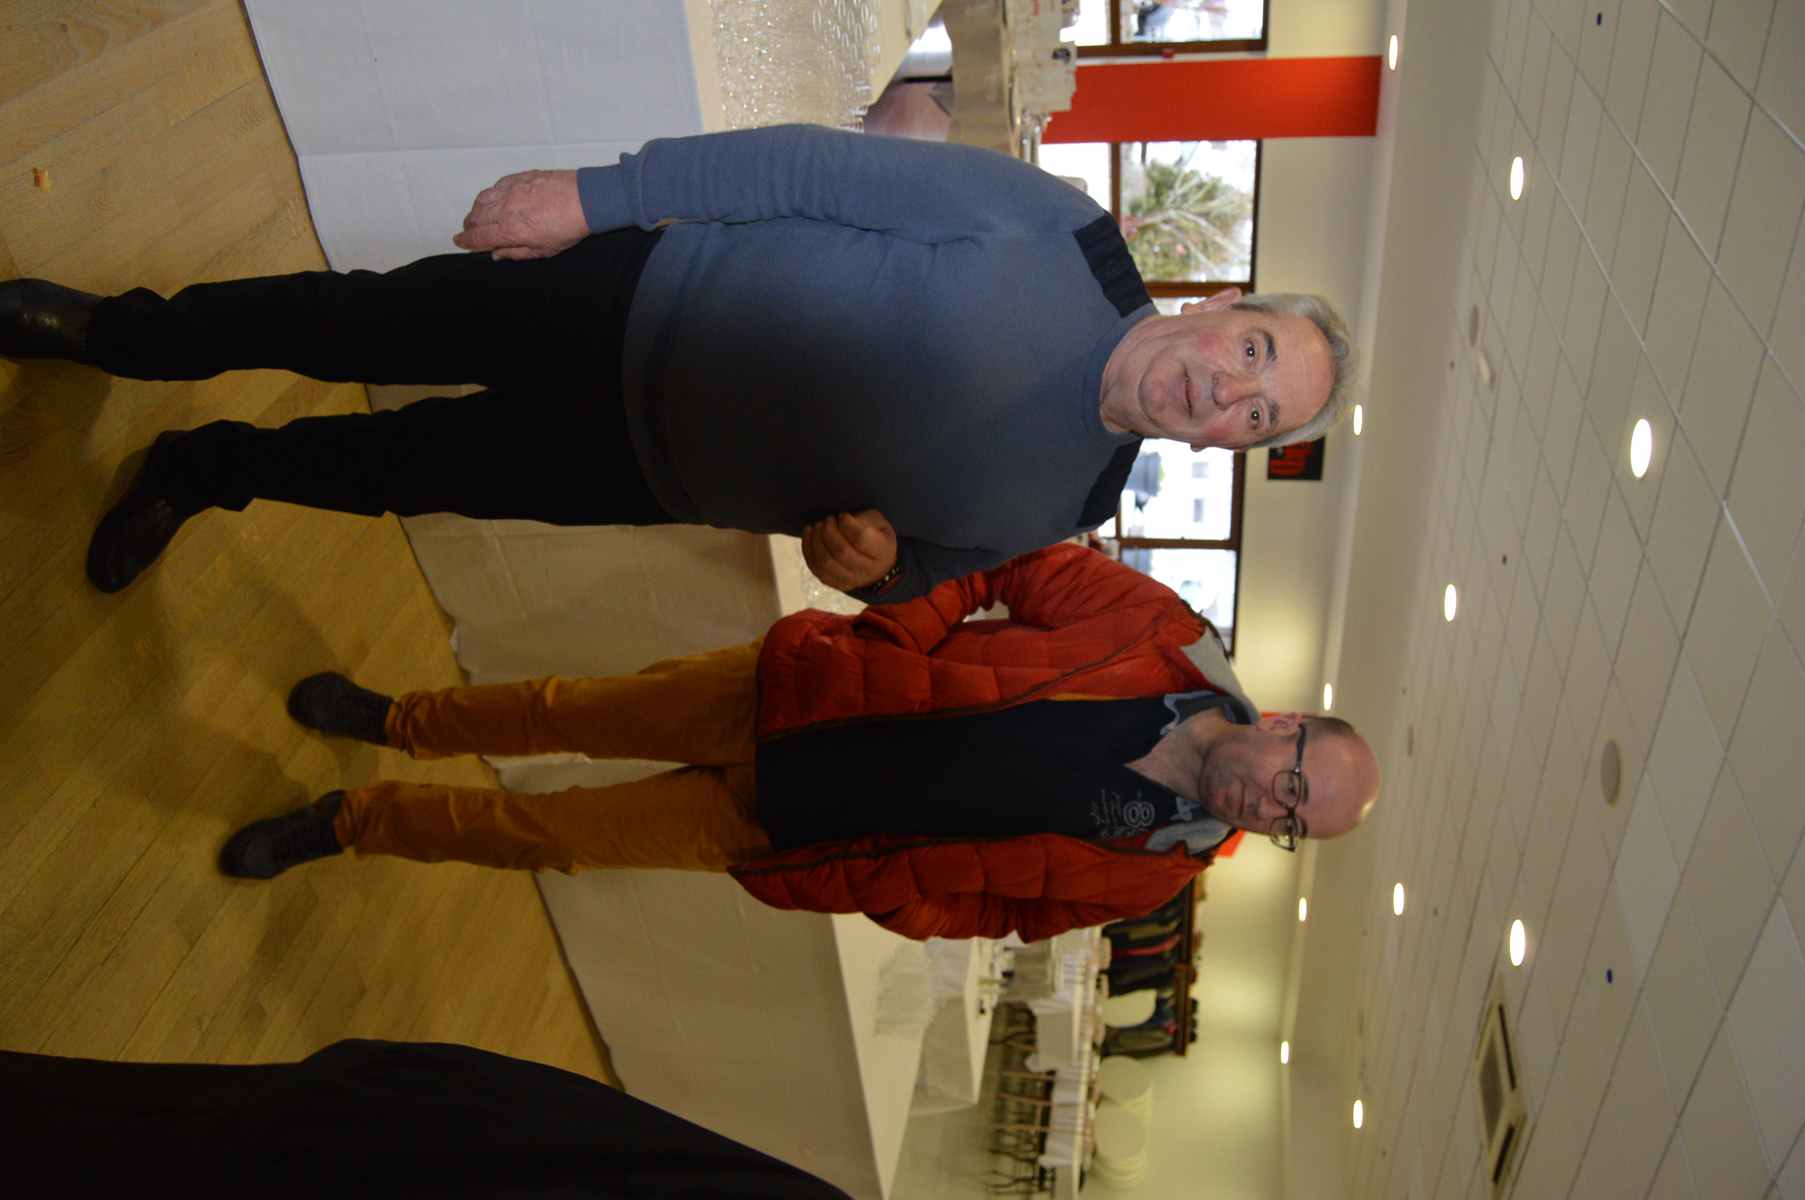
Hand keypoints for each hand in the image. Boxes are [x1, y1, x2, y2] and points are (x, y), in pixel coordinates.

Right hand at [452, 170, 587, 260]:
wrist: (585, 200)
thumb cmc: (568, 227)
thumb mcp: (543, 250)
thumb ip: (516, 253)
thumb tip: (496, 254)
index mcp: (509, 230)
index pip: (478, 236)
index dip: (466, 240)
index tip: (459, 241)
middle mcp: (504, 208)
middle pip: (476, 217)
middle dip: (469, 225)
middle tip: (469, 230)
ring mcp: (510, 190)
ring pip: (482, 199)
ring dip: (476, 209)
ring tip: (478, 215)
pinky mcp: (519, 177)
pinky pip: (496, 185)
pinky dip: (490, 194)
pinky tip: (494, 198)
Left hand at [801, 510, 898, 591]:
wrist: (878, 564)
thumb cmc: (875, 536)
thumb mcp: (878, 522)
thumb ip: (862, 519)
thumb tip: (840, 520)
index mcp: (882, 551)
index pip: (861, 539)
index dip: (847, 524)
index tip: (843, 515)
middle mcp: (868, 570)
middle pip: (841, 552)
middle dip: (829, 532)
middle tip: (828, 519)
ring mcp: (850, 580)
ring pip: (826, 562)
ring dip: (816, 540)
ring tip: (818, 526)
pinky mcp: (835, 583)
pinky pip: (816, 568)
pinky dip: (808, 549)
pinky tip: (809, 533)